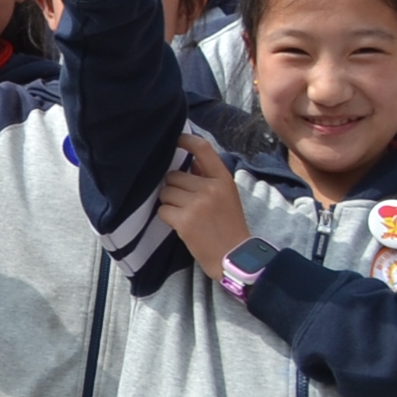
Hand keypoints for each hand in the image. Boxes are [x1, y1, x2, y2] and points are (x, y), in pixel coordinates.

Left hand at [155, 131, 253, 278]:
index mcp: (223, 179)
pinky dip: (167, 217)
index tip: (175, 140)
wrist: (234, 256)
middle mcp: (211, 188)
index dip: (185, 140)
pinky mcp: (184, 220)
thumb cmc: (228, 225)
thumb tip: (186, 161)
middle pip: (174, 175)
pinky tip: (181, 225)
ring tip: (186, 215)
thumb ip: (207, 177)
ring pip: (166, 192)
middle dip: (174, 188)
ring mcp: (197, 204)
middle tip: (187, 204)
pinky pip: (162, 209)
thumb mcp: (226, 195)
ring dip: (169, 203)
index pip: (203, 149)